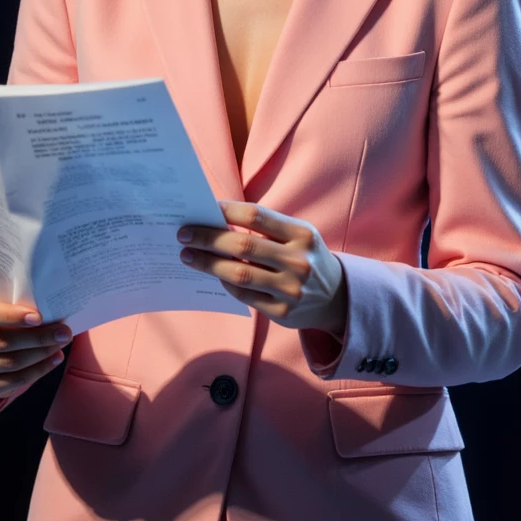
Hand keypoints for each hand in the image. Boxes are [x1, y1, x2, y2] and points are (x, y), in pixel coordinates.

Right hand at [0, 295, 71, 399]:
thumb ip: (13, 300)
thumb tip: (50, 307)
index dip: (12, 316)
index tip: (39, 317)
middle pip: (2, 342)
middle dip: (38, 337)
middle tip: (63, 331)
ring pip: (11, 363)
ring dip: (42, 354)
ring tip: (61, 343)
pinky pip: (15, 381)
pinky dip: (39, 370)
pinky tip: (54, 359)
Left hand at [177, 201, 348, 334]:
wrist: (336, 298)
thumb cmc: (304, 257)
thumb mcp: (297, 236)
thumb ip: (265, 228)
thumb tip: (216, 221)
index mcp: (302, 235)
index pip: (257, 215)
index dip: (227, 210)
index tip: (204, 208)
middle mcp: (298, 262)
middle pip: (243, 244)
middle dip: (208, 238)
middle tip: (183, 235)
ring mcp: (291, 290)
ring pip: (239, 273)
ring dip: (208, 263)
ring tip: (188, 256)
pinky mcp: (282, 313)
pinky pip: (243, 295)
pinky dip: (224, 282)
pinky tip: (213, 274)